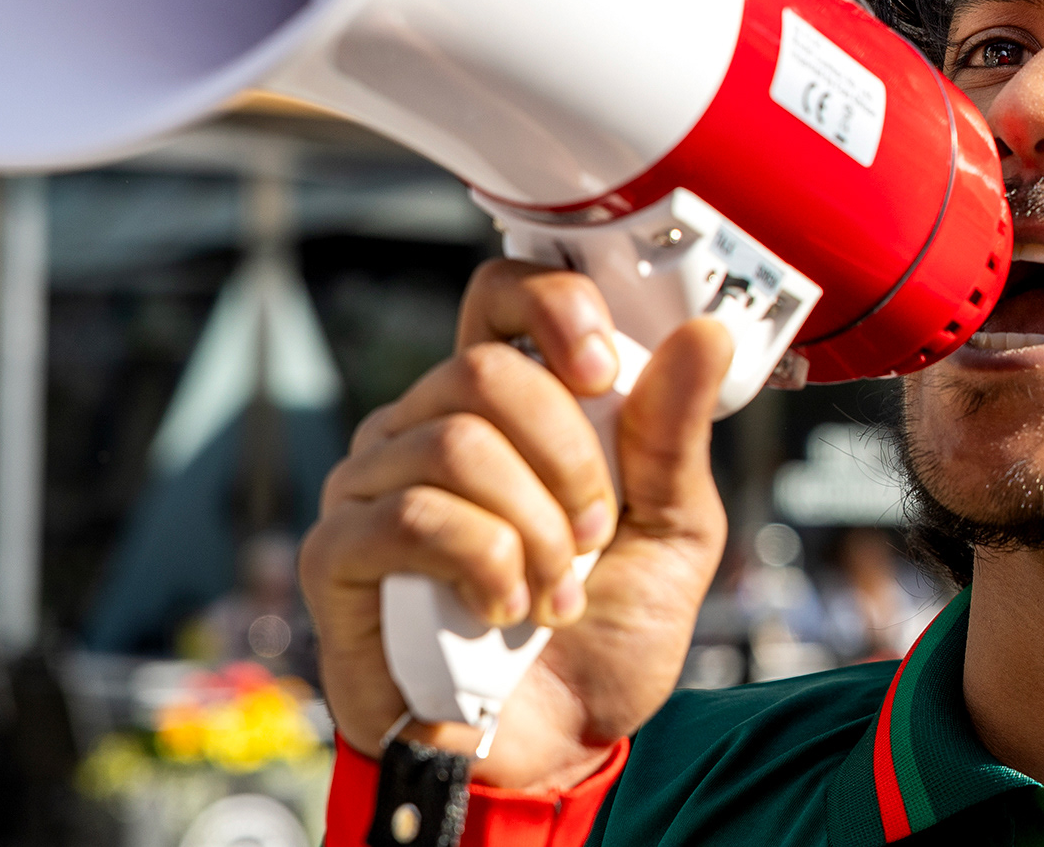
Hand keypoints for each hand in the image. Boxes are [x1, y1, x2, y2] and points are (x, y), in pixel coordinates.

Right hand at [300, 259, 732, 790]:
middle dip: (567, 461)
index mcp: (507, 405)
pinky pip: (413, 515)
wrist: (557, 747)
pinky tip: (504, 611)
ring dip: (533, 529)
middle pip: (485, 370)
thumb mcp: (674, 529)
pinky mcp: (339, 553)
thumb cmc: (604, 631)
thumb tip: (704, 335)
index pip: (502, 296)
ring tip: (556, 593)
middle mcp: (426, 426)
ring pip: (454, 443)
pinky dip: (485, 566)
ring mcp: (372, 485)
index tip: (601, 371)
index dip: (552, 306)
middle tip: (593, 535)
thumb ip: (676, 435)